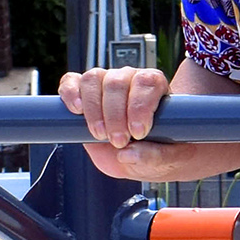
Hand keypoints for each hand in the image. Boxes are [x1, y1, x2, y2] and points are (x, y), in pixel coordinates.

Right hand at [58, 65, 190, 179]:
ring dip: (94, 110)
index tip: (138, 132)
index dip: (140, 106)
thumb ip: (156, 157)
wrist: (138, 158)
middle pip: (117, 82)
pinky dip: (70, 93)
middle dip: (115, 116)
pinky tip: (76, 111)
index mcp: (155, 86)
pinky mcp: (82, 94)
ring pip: (93, 79)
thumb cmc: (159, 152)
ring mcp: (104, 83)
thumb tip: (127, 154)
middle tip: (119, 142)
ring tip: (99, 135)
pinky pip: (71, 82)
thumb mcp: (168, 160)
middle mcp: (129, 79)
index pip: (147, 82)